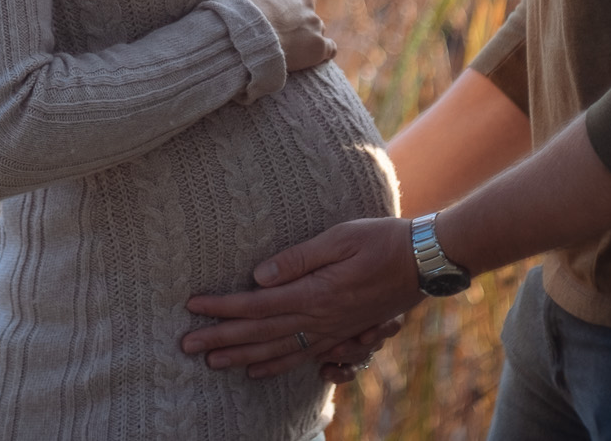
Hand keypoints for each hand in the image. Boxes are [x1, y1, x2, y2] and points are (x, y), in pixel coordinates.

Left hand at [181, 217, 424, 377]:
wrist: (424, 261)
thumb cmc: (382, 239)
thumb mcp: (339, 238)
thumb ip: (298, 258)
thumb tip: (258, 274)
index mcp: (314, 294)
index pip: (256, 304)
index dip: (222, 308)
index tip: (192, 307)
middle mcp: (320, 319)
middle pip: (260, 334)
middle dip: (220, 339)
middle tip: (186, 344)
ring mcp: (332, 331)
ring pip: (277, 351)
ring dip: (241, 357)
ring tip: (211, 362)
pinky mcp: (342, 334)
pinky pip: (302, 357)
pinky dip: (276, 367)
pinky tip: (257, 372)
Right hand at [228, 0, 334, 72]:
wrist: (252, 32)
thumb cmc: (244, 4)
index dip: (279, 5)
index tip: (268, 14)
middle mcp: (307, 1)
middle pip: (303, 11)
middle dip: (293, 21)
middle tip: (275, 32)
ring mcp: (314, 24)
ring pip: (315, 29)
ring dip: (305, 37)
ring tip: (288, 49)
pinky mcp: (319, 46)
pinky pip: (329, 49)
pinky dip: (322, 52)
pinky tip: (310, 57)